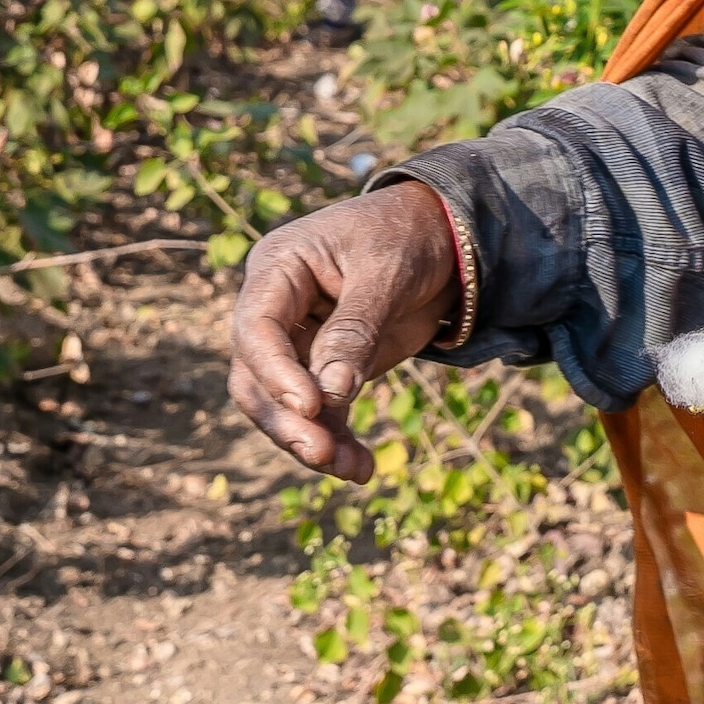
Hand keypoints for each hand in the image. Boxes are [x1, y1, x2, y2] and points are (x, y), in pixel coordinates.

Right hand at [225, 183, 461, 484]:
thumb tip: (330, 394)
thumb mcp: (386, 272)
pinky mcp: (329, 370)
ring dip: (314, 441)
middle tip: (321, 454)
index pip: (256, 329)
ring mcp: (301, 342)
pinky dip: (338, 441)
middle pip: (257, 377)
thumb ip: (355, 329)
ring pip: (285, 406)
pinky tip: (362, 468)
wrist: (448, 236)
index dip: (275, 372)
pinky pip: (322, 414)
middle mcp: (279, 309)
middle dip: (286, 421)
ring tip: (352, 469)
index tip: (311, 406)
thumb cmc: (408, 235)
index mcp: (279, 268)